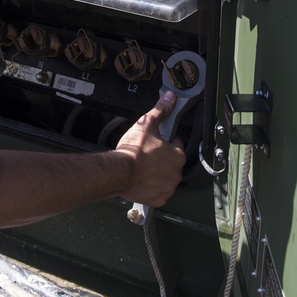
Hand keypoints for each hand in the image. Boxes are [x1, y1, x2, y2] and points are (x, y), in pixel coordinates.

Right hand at [113, 89, 185, 205]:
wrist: (119, 172)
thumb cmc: (133, 151)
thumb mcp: (147, 124)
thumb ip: (160, 110)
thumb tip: (169, 97)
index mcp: (177, 155)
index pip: (176, 145)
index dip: (166, 142)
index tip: (157, 142)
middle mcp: (176, 173)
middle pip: (172, 163)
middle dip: (163, 159)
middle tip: (148, 155)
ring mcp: (168, 188)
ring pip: (166, 178)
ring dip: (159, 174)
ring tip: (144, 168)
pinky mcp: (158, 199)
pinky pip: (159, 192)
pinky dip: (153, 188)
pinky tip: (143, 181)